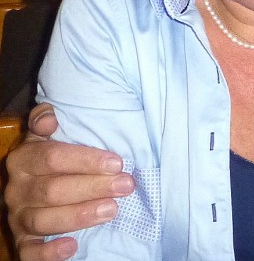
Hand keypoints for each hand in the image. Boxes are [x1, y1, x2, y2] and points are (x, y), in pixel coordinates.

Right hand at [5, 103, 135, 260]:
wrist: (37, 180)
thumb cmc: (53, 155)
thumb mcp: (48, 134)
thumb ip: (45, 119)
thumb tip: (50, 118)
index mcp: (23, 159)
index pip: (52, 158)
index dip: (86, 160)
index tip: (117, 163)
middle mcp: (17, 189)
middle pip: (53, 190)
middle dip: (93, 187)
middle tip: (125, 185)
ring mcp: (18, 216)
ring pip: (44, 220)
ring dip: (80, 216)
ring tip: (112, 210)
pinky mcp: (21, 240)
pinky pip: (28, 253)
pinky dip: (48, 254)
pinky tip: (72, 247)